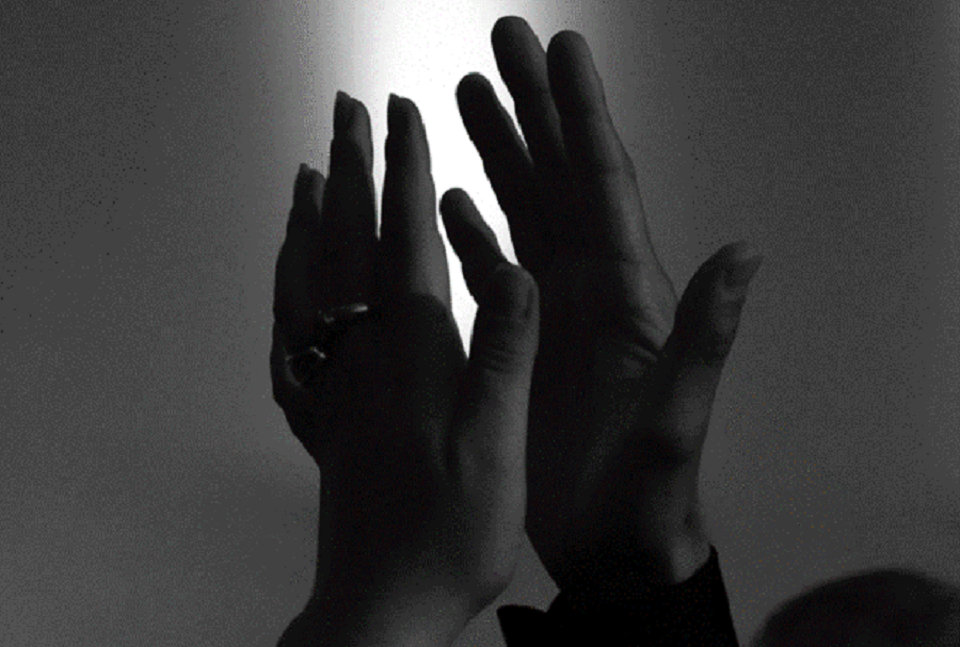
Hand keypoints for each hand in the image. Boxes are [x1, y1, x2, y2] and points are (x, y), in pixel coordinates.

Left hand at [271, 92, 538, 645]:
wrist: (381, 603)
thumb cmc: (452, 530)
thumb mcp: (498, 444)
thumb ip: (504, 354)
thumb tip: (515, 268)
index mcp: (410, 351)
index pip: (403, 238)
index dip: (403, 170)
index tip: (401, 113)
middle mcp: (361, 355)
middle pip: (344, 243)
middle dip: (347, 169)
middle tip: (344, 112)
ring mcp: (331, 385)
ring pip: (308, 282)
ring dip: (307, 219)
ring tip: (303, 174)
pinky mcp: (319, 418)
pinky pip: (289, 337)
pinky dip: (284, 292)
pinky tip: (285, 285)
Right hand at [441, 17, 763, 600]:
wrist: (614, 544)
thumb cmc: (649, 490)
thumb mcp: (680, 417)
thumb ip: (706, 336)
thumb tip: (746, 252)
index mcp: (629, 291)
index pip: (604, 183)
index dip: (581, 113)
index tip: (560, 48)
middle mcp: (593, 285)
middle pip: (557, 176)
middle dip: (530, 107)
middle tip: (500, 42)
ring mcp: (555, 308)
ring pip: (523, 209)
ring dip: (496, 153)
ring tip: (464, 96)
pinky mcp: (524, 337)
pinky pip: (494, 266)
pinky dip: (471, 229)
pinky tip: (447, 202)